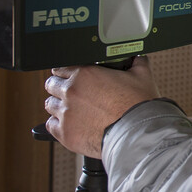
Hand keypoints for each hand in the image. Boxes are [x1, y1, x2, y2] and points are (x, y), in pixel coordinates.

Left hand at [43, 55, 160, 157]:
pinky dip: (58, 124)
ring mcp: (65, 114)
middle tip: (71, 94)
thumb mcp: (142, 76)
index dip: (66, 72)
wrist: (139, 134)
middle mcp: (70, 92)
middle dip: (59, 87)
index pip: (60, 68)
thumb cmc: (139, 107)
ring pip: (50, 105)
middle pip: (51, 84)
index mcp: (84, 74)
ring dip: (58, 105)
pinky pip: (50, 126)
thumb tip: (137, 58)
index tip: (71, 77)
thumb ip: (136, 62)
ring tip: (71, 110)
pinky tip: (70, 125)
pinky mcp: (65, 133)